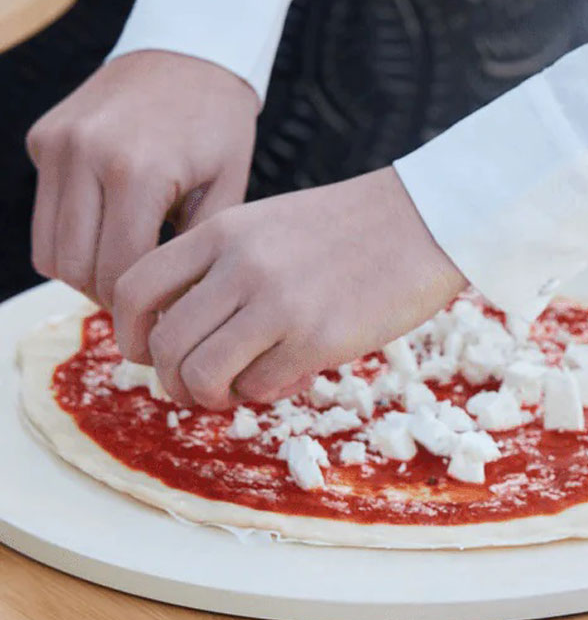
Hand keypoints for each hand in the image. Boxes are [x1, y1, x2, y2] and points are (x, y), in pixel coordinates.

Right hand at [26, 51, 257, 308]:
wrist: (188, 57)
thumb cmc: (219, 130)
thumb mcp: (226, 194)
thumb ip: (196, 254)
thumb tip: (178, 317)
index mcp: (137, 170)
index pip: (121, 271)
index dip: (143, 312)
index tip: (167, 328)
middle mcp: (85, 154)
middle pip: (78, 268)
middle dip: (112, 302)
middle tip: (147, 316)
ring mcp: (57, 145)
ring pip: (50, 251)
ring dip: (85, 279)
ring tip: (129, 285)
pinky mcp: (43, 140)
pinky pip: (45, 219)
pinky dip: (72, 245)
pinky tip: (111, 246)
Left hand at [111, 167, 467, 408]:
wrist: (423, 223)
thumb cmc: (349, 232)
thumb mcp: (268, 227)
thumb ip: (224, 267)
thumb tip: (191, 335)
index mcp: (220, 233)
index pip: (132, 290)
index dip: (131, 336)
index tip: (155, 354)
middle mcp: (239, 267)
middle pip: (163, 345)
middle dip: (173, 381)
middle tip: (197, 389)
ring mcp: (277, 303)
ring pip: (201, 374)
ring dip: (210, 397)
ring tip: (237, 391)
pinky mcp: (317, 338)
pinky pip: (260, 388)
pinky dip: (265, 394)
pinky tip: (290, 376)